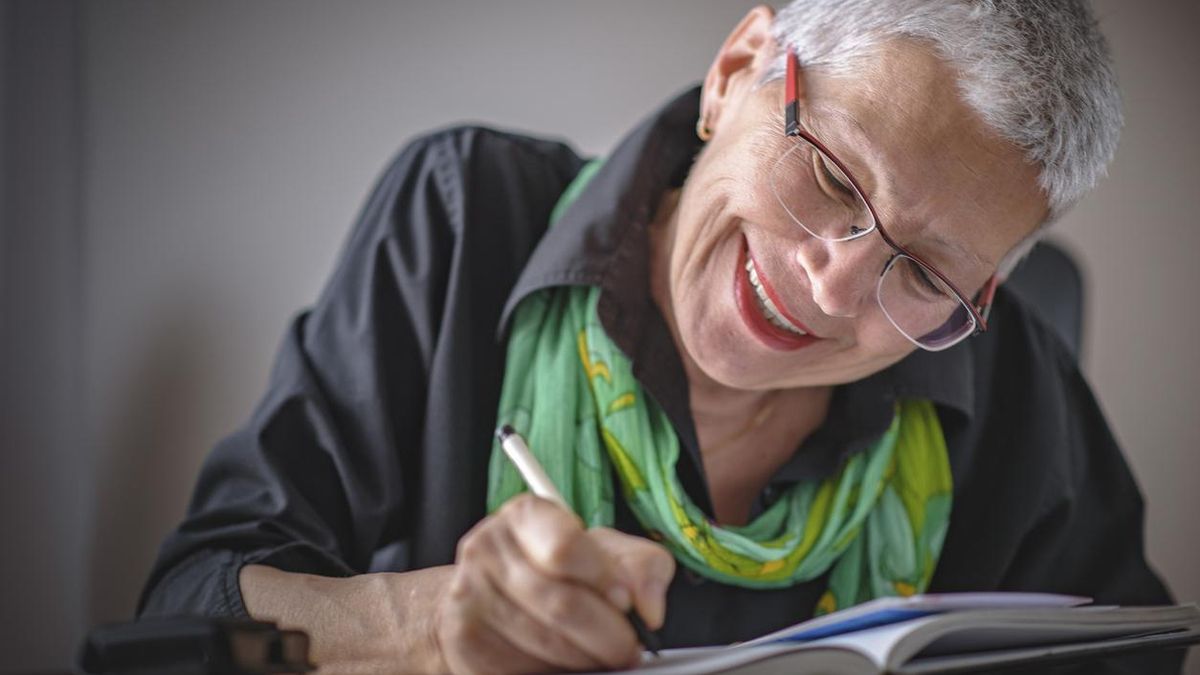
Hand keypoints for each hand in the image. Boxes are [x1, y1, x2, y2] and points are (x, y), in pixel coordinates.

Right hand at [434, 494, 675, 673]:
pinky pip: (523, 669)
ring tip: (599, 652)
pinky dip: (556, 670)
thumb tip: (650, 607)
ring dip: (586, 658)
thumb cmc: (555, 566)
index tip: (626, 601)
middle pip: (561, 604)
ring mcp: (469, 596)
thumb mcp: (605, 551)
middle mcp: (488, 548)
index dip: (605, 581)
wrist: (487, 592)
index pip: (565, 549)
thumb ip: (642, 565)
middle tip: (627, 645)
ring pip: (545, 643)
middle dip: (608, 634)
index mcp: (526, 515)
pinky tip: (564, 659)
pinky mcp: (465, 642)